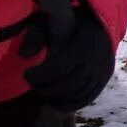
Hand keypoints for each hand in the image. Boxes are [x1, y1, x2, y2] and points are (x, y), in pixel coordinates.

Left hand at [0, 5, 114, 110]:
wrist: (103, 23)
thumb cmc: (72, 22)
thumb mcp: (54, 21)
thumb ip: (37, 35)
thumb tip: (22, 56)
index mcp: (83, 45)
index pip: (58, 69)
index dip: (39, 76)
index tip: (26, 73)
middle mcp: (96, 61)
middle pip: (67, 85)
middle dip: (45, 89)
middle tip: (32, 84)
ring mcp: (102, 72)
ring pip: (77, 95)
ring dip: (56, 98)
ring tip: (42, 92)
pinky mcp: (104, 80)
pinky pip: (86, 99)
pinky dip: (69, 104)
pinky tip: (55, 101)